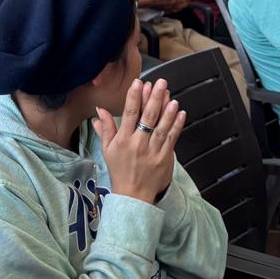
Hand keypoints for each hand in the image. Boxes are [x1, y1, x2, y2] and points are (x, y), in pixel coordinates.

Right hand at [91, 78, 184, 203]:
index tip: (139, 83)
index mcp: (123, 140)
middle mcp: (138, 144)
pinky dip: (177, 125)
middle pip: (147, 117)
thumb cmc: (119, 170)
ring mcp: (153, 151)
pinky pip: (172, 138)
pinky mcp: (165, 158)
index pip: (129, 114)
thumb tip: (99, 111)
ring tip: (171, 96)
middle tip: (160, 83)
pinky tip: (180, 113)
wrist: (133, 195)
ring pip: (162, 127)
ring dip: (167, 110)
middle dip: (154, 98)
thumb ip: (106, 129)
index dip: (134, 97)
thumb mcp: (107, 150)